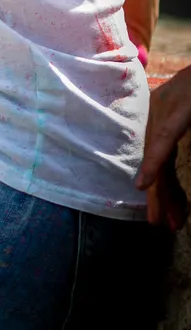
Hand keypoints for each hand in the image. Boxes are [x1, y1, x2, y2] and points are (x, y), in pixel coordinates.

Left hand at [136, 63, 190, 229]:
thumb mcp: (190, 115)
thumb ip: (179, 138)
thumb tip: (169, 172)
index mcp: (166, 111)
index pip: (161, 155)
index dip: (164, 186)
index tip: (165, 214)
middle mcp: (161, 109)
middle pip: (157, 158)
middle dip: (161, 194)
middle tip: (159, 224)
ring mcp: (169, 106)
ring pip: (158, 154)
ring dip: (160, 190)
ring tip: (159, 218)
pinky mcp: (179, 107)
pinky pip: (164, 139)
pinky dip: (154, 162)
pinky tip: (144, 184)